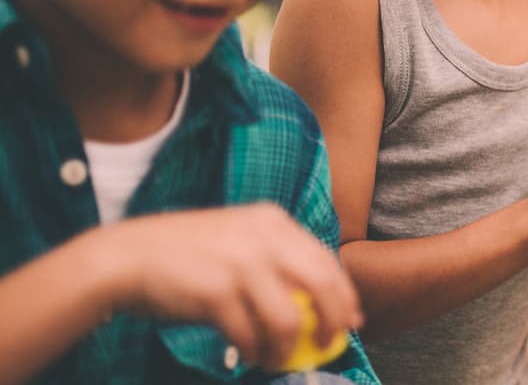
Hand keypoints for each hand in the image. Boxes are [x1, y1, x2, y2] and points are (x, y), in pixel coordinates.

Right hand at [101, 204, 360, 369]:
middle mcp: (263, 236)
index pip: (326, 259)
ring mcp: (240, 262)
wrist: (125, 257)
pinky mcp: (216, 291)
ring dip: (288, 346)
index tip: (351, 318)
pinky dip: (254, 350)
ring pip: (289, 317)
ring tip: (278, 357)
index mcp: (273, 221)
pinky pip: (250, 333)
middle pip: (322, 284)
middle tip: (328, 344)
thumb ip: (275, 262)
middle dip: (333, 320)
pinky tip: (249, 353)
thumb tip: (315, 303)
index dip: (344, 293)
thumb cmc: (185, 255)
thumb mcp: (238, 241)